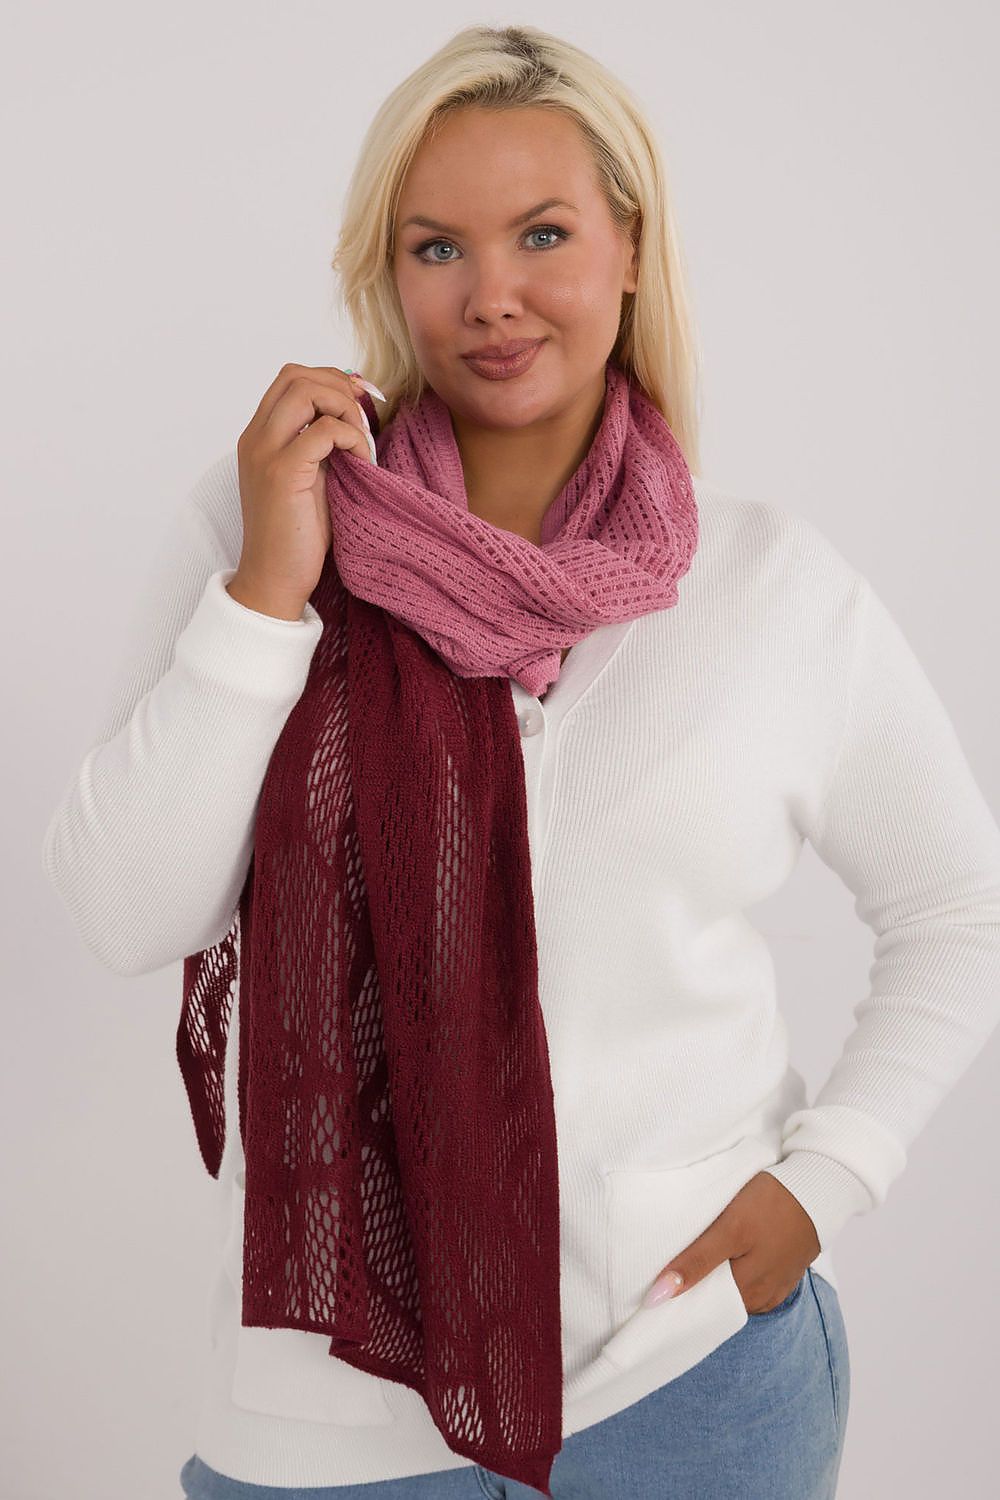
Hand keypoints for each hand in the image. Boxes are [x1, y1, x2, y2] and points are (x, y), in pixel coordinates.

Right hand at [232, 363, 377, 617]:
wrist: (274, 580)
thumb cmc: (297, 536)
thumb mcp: (311, 478)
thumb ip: (321, 444)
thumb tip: (355, 413)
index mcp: (258, 437)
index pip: (290, 378)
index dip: (330, 381)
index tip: (361, 403)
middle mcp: (255, 438)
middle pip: (296, 375)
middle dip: (340, 387)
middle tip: (366, 418)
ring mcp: (265, 453)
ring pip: (305, 390)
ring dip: (345, 408)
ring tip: (362, 441)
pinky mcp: (283, 473)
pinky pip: (325, 430)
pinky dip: (353, 438)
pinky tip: (363, 462)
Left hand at [643, 1170, 821, 1314]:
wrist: (819, 1189)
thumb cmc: (771, 1204)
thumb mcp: (729, 1228)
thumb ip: (696, 1262)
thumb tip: (659, 1296)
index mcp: (746, 1292)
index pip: (700, 1309)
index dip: (677, 1298)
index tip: (652, 1288)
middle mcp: (761, 1298)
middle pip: (717, 1301)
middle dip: (694, 1287)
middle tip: (668, 1267)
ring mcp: (773, 1287)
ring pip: (733, 1291)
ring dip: (715, 1279)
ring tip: (696, 1257)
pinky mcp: (781, 1273)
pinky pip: (749, 1281)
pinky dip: (735, 1272)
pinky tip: (726, 1254)